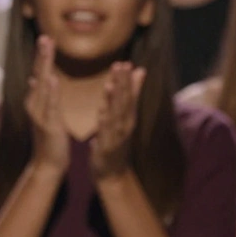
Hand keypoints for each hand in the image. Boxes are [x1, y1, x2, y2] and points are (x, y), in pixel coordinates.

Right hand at [25, 36, 68, 175]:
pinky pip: (49, 105)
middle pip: (38, 74)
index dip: (42, 56)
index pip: (39, 73)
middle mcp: (34, 104)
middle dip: (42, 55)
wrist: (48, 164)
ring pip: (42, 85)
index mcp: (36, 101)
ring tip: (47, 49)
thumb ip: (41, 95)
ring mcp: (39, 114)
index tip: (46, 38)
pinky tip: (51, 78)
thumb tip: (36, 78)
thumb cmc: (50, 139)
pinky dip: (49, 91)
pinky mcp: (48, 124)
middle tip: (45, 36)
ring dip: (45, 66)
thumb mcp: (45, 113)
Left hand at [91, 62, 144, 180]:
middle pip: (126, 101)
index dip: (129, 80)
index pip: (129, 96)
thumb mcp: (121, 121)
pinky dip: (105, 118)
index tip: (127, 62)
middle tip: (122, 64)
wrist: (112, 174)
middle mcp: (125, 125)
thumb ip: (125, 102)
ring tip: (112, 81)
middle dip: (124, 83)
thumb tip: (133, 83)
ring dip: (116, 98)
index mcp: (126, 118)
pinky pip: (106, 131)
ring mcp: (118, 135)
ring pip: (117, 114)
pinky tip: (102, 109)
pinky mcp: (108, 146)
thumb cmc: (115, 144)